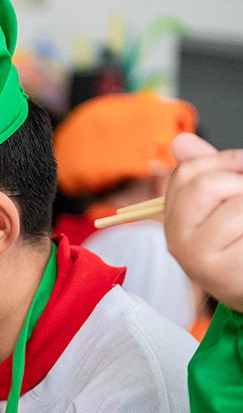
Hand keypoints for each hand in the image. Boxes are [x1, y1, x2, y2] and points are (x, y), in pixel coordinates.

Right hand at [164, 133, 242, 310]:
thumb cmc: (242, 241)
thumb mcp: (225, 201)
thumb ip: (209, 170)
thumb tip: (180, 141)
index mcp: (175, 217)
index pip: (187, 172)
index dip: (224, 160)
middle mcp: (176, 239)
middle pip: (205, 185)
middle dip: (239, 184)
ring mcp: (194, 258)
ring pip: (234, 206)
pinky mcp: (218, 271)